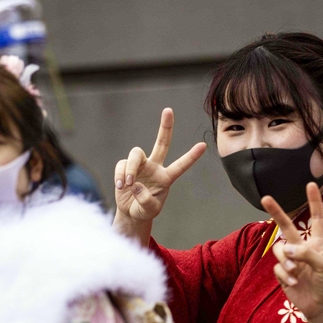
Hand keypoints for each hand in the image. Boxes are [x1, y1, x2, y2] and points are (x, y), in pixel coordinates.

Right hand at [113, 108, 205, 225]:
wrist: (130, 212)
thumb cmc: (144, 210)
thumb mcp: (150, 210)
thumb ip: (145, 200)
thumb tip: (135, 183)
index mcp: (166, 178)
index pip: (180, 165)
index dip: (191, 157)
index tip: (203, 146)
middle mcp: (154, 167)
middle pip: (162, 143)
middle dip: (165, 127)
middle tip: (168, 110)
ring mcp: (140, 166)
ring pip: (135, 154)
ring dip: (130, 168)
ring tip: (127, 184)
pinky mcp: (125, 167)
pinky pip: (121, 165)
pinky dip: (120, 176)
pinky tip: (120, 186)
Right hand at [263, 184, 322, 322]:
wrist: (320, 308)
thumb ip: (306, 253)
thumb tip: (286, 248)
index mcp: (317, 243)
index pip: (316, 219)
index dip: (313, 202)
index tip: (310, 184)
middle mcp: (302, 248)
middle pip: (287, 226)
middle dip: (277, 212)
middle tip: (265, 198)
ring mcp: (291, 260)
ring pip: (279, 250)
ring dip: (286, 261)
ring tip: (295, 272)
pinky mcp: (283, 273)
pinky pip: (278, 268)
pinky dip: (285, 275)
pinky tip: (294, 283)